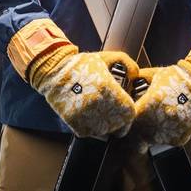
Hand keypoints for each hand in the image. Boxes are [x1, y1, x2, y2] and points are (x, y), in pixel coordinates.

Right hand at [6, 19, 138, 137]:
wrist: (55, 72)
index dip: (130, 113)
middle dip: (120, 121)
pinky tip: (91, 117)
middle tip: (116, 115)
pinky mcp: (75, 123)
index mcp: (108, 90)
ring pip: (105, 132)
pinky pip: (90, 133)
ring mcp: (86, 116)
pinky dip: (93, 128)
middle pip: (119, 126)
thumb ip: (127, 63)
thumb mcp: (107, 57)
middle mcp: (98, 105)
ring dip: (107, 126)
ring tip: (102, 115)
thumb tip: (135, 75)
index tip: (127, 110)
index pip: (129, 114)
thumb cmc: (82, 64)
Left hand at [131, 29, 190, 146]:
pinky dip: (164, 134)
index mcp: (145, 109)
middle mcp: (155, 125)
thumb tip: (128, 82)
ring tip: (155, 120)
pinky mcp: (178, 139)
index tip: (124, 122)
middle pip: (134, 139)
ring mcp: (167, 134)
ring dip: (148, 134)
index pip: (126, 125)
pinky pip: (165, 141)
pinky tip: (169, 121)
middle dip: (133, 133)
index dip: (124, 124)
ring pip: (149, 141)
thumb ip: (138, 81)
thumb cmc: (177, 78)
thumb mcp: (154, 76)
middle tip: (135, 126)